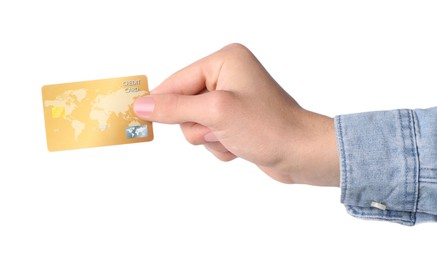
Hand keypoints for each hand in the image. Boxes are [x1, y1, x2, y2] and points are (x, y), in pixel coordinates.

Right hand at [134, 43, 339, 185]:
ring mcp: (232, 99)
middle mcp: (228, 76)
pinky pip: (210, 135)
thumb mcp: (215, 113)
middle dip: (198, 125)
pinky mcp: (236, 120)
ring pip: (195, 124)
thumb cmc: (267, 127)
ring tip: (232, 139)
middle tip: (217, 130)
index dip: (160, 101)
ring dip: (210, 138)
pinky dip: (220, 145)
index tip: (136, 115)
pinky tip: (239, 146)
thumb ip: (175, 107)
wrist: (301, 154)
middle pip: (184, 104)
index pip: (178, 80)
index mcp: (225, 61)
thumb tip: (142, 105)